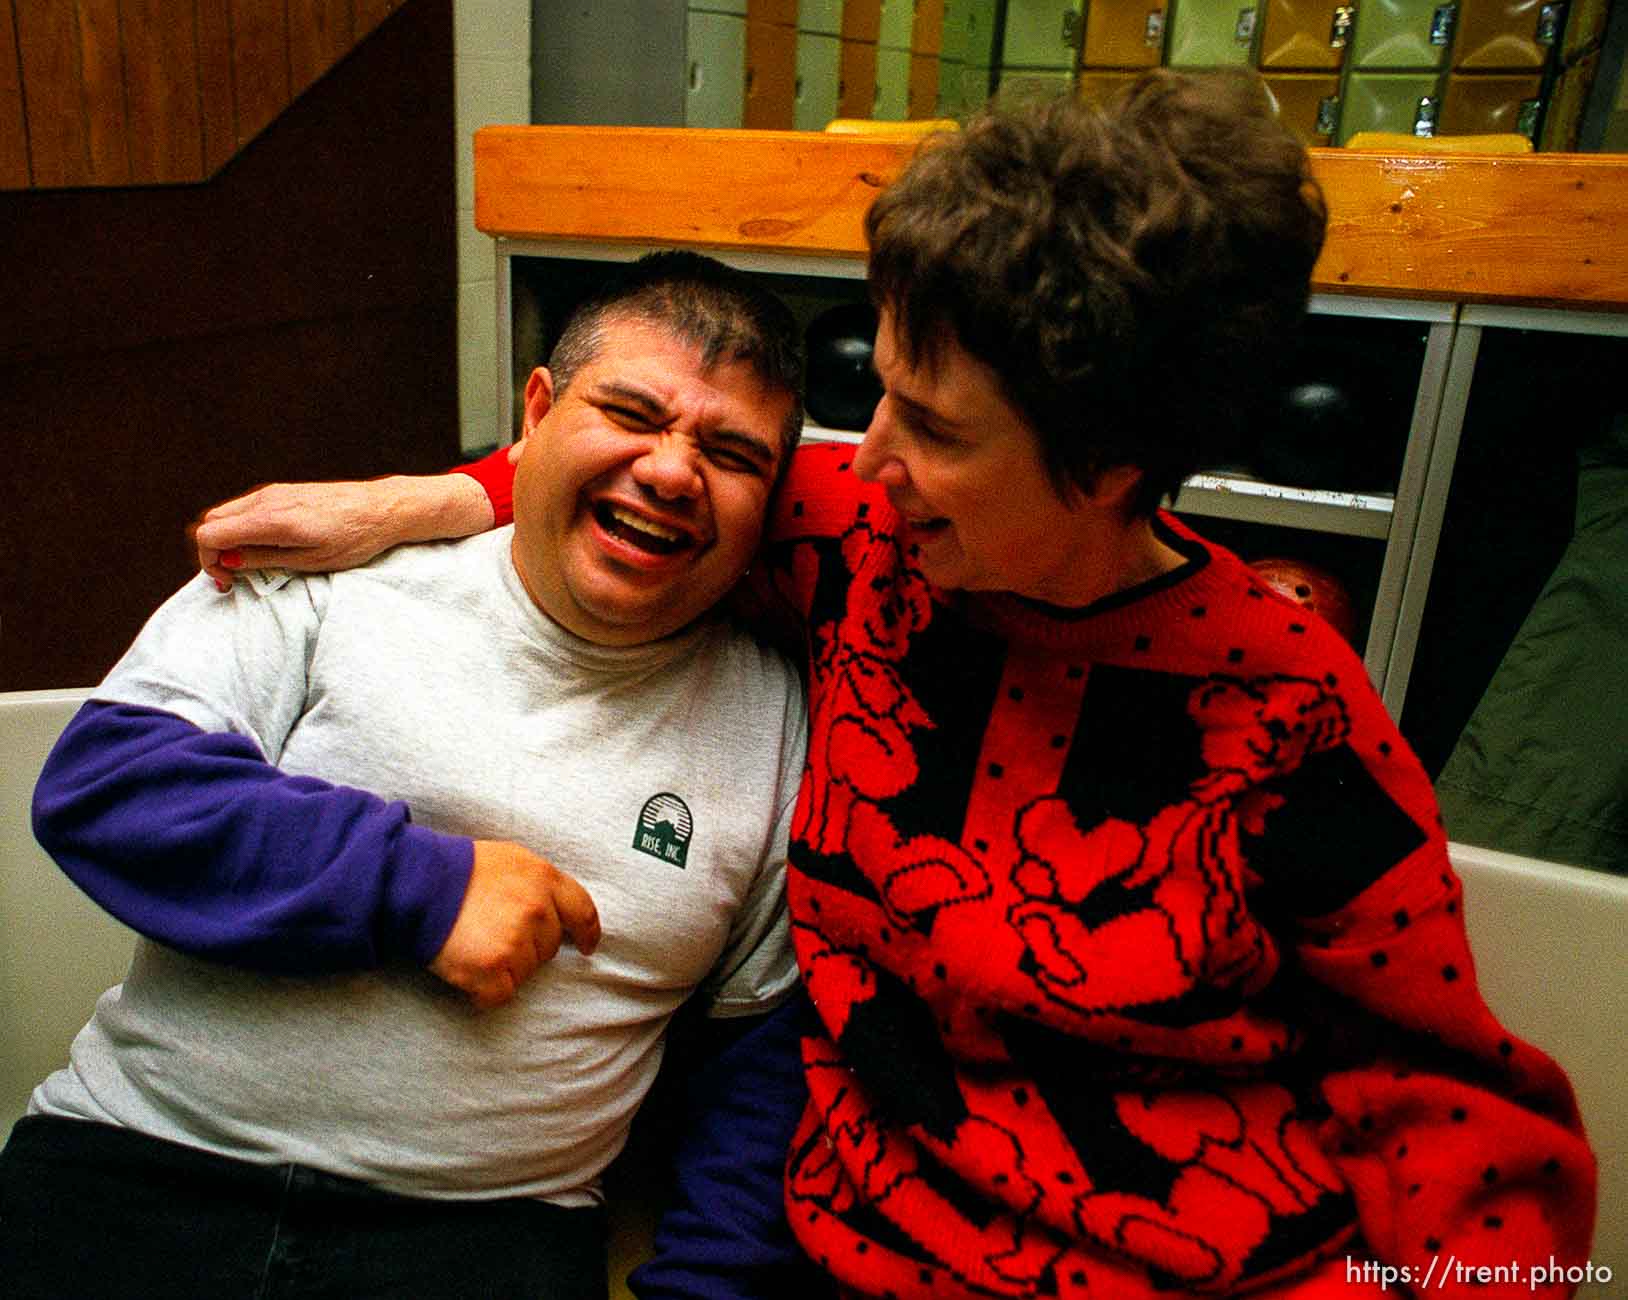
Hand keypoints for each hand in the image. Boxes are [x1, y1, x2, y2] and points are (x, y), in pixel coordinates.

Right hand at [193, 474, 494, 590]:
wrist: (384, 509)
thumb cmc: (354, 539)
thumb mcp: (311, 561)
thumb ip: (266, 559)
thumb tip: (230, 561)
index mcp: (271, 520)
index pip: (210, 534)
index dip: (209, 561)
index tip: (229, 581)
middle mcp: (266, 500)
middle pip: (212, 521)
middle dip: (214, 551)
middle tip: (235, 576)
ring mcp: (273, 492)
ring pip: (227, 513)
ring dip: (228, 539)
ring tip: (250, 563)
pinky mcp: (282, 491)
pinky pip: (246, 508)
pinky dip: (242, 528)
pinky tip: (264, 546)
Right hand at [429, 839, 600, 1008]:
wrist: (416, 883)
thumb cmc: (460, 869)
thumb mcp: (510, 859)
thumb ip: (539, 883)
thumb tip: (556, 909)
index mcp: (544, 879)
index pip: (583, 912)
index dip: (588, 934)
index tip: (587, 947)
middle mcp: (537, 910)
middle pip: (550, 947)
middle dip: (528, 946)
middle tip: (493, 933)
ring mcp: (516, 940)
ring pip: (526, 971)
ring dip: (505, 967)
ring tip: (475, 945)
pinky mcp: (492, 968)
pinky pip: (501, 994)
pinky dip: (485, 992)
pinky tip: (469, 975)